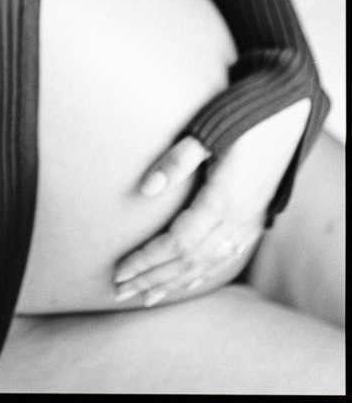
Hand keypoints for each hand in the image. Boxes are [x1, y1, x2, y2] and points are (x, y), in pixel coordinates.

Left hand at [112, 98, 310, 305]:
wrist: (290, 113)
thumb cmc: (244, 116)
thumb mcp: (209, 131)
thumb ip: (178, 160)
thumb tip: (145, 188)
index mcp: (223, 200)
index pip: (177, 244)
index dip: (147, 261)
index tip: (120, 271)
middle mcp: (237, 219)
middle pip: (188, 261)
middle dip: (153, 279)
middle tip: (120, 291)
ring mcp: (248, 221)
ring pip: (207, 264)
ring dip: (174, 283)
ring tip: (146, 297)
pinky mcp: (254, 218)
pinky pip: (226, 258)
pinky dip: (203, 275)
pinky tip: (188, 283)